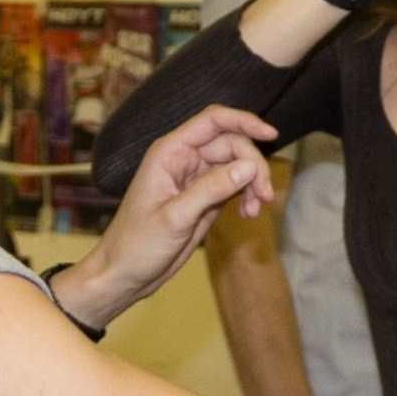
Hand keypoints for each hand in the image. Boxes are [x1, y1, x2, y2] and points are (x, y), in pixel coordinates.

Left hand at [51, 106, 277, 332]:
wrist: (125, 274)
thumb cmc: (137, 244)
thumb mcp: (175, 217)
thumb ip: (211, 189)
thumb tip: (248, 166)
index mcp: (170, 153)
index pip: (212, 121)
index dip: (244, 121)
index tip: (271, 133)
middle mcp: (185, 160)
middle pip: (232, 144)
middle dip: (253, 165)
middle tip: (264, 194)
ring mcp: (196, 179)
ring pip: (237, 165)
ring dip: (253, 183)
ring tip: (256, 208)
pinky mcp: (205, 198)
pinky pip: (234, 186)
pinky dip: (246, 196)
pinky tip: (248, 214)